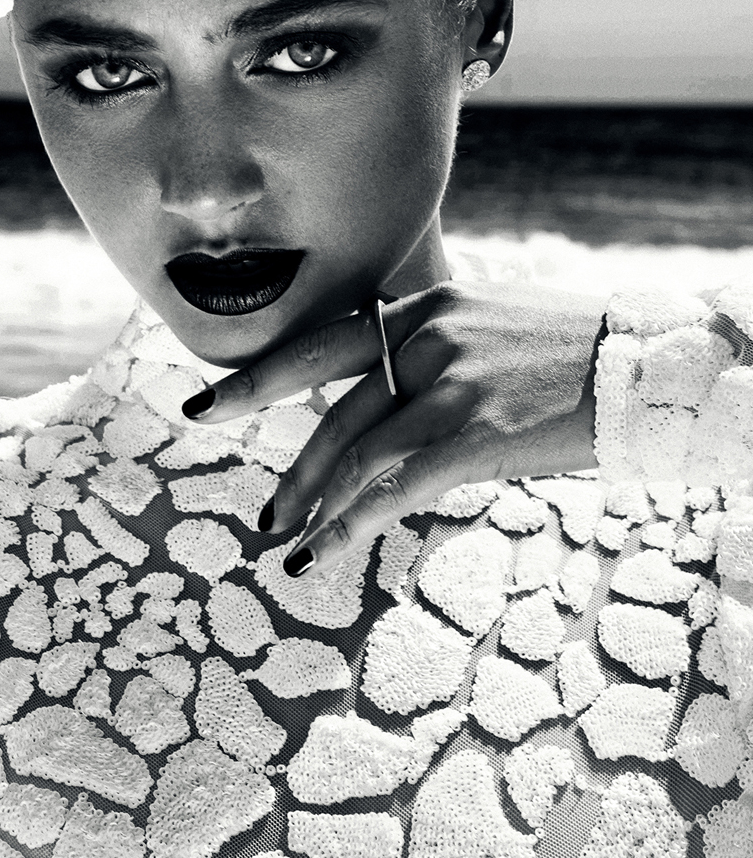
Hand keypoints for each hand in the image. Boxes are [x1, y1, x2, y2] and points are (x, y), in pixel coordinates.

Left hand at [184, 281, 606, 575]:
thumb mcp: (489, 322)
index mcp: (424, 305)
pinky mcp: (480, 429)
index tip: (209, 407)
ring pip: (359, 453)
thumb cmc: (570, 350)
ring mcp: (452, 381)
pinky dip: (353, 524)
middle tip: (263, 515)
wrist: (648, 361)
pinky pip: (399, 485)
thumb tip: (387, 393)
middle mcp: (429, 335)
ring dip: (317, 505)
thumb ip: (431, 347)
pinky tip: (327, 552)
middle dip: (292, 469)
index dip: (258, 378)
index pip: (322, 343)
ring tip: (290, 544)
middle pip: (333, 411)